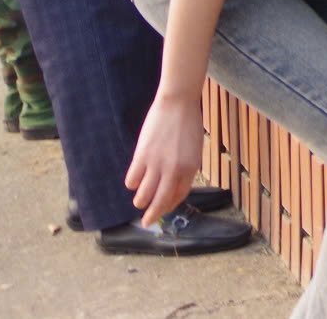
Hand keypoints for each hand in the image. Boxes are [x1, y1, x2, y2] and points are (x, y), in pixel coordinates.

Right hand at [125, 92, 204, 225]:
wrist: (178, 103)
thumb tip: (172, 186)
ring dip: (140, 201)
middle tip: (147, 222)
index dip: (169, 205)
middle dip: (153, 215)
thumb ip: (185, 168)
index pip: (179, 196)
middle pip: (160, 201)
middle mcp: (174, 170)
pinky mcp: (142, 157)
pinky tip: (133, 181)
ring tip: (139, 200)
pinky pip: (132, 180)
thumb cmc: (188, 124)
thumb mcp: (194, 149)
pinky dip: (131, 184)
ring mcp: (157, 164)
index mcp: (191, 168)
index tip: (163, 210)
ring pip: (143, 195)